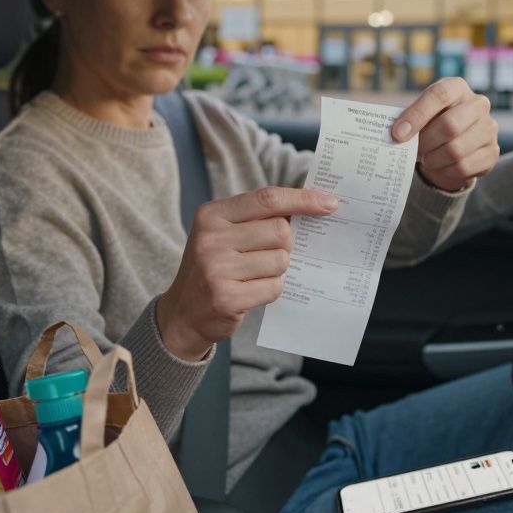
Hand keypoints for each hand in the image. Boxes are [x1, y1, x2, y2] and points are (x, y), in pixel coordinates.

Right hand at [157, 187, 338, 360]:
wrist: (182, 313)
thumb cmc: (214, 267)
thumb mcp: (224, 233)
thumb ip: (258, 219)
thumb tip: (309, 209)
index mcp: (212, 214)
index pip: (267, 198)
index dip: (303, 199)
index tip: (330, 203)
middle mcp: (211, 238)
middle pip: (280, 231)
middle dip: (285, 245)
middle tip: (266, 256)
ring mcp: (217, 268)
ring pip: (281, 261)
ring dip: (276, 271)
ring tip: (253, 276)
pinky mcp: (226, 297)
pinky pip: (274, 287)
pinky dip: (270, 290)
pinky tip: (250, 292)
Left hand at [390, 77, 498, 191]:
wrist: (456, 141)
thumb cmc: (432, 123)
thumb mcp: (421, 114)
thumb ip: (409, 119)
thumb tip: (395, 134)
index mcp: (457, 87)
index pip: (439, 94)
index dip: (416, 115)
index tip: (397, 134)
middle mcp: (478, 104)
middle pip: (450, 125)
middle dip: (425, 142)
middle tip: (413, 151)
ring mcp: (489, 128)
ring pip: (456, 150)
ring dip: (434, 159)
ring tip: (426, 158)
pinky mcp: (493, 151)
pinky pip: (464, 166)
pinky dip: (445, 171)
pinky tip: (439, 166)